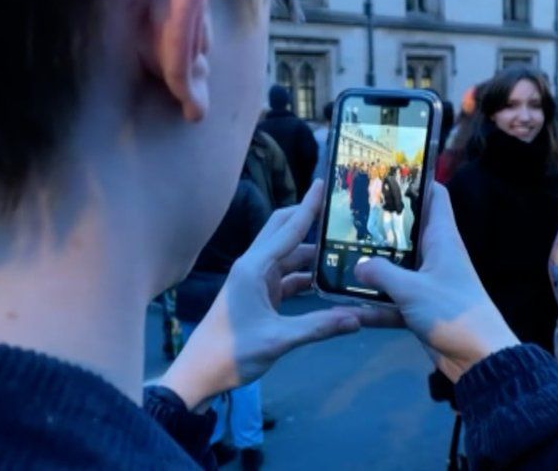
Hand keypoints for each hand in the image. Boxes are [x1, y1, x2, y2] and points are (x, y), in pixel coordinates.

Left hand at [161, 181, 361, 410]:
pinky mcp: (259, 296)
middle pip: (284, 231)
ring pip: (288, 255)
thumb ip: (318, 327)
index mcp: (254, 268)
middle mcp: (254, 267)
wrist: (200, 374)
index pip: (288, 228)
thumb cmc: (231, 352)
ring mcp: (256, 281)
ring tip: (344, 246)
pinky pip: (288, 276)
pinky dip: (307, 276)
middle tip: (339, 210)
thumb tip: (357, 318)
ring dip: (312, 251)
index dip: (308, 206)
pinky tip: (328, 279)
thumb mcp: (278, 340)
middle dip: (309, 218)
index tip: (324, 182)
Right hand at [352, 183, 518, 383]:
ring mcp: (427, 282)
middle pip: (407, 229)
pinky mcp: (420, 308)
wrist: (479, 358)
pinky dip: (373, 303)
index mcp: (443, 239)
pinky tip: (346, 305)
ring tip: (337, 253)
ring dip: (371, 265)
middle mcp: (435, 255)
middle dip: (380, 223)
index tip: (386, 171)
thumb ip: (382, 273)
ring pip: (395, 265)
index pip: (435, 196)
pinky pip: (391, 299)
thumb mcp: (413, 290)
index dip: (416, 179)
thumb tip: (356, 264)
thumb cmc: (453, 312)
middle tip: (347, 213)